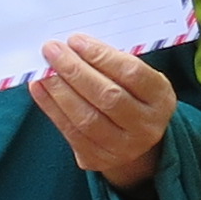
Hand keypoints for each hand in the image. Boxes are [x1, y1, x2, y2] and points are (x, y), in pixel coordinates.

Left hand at [28, 34, 173, 188]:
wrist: (135, 141)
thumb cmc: (131, 96)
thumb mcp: (137, 79)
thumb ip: (113, 63)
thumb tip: (73, 47)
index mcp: (160, 98)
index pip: (131, 73)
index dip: (101, 56)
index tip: (75, 40)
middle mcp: (147, 126)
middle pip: (108, 96)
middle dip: (75, 70)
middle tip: (52, 50)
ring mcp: (124, 147)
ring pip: (87, 118)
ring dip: (59, 90)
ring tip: (43, 70)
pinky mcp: (99, 159)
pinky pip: (71, 132)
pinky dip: (51, 108)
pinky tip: (39, 88)